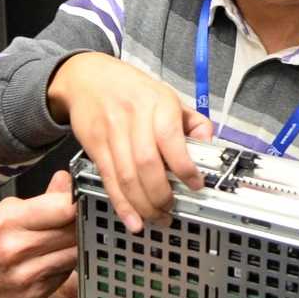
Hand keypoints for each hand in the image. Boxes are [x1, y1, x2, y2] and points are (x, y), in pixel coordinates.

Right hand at [0, 172, 77, 297]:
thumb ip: (38, 201)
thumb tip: (66, 181)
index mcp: (6, 222)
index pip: (63, 207)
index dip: (79, 201)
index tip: (84, 198)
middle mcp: (17, 249)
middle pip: (73, 230)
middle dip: (80, 222)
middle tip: (80, 217)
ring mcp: (28, 276)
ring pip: (75, 253)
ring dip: (76, 244)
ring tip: (65, 238)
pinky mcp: (37, 295)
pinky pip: (65, 273)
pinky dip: (64, 264)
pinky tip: (51, 259)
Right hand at [48, 51, 211, 232]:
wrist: (88, 78)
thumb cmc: (134, 90)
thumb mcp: (169, 96)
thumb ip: (193, 123)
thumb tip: (210, 150)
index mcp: (159, 104)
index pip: (172, 140)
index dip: (185, 168)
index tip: (196, 185)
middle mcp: (134, 118)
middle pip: (147, 165)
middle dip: (162, 195)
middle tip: (172, 210)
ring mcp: (112, 133)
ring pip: (127, 177)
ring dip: (144, 205)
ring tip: (157, 218)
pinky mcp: (95, 146)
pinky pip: (109, 180)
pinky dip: (122, 204)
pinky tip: (133, 220)